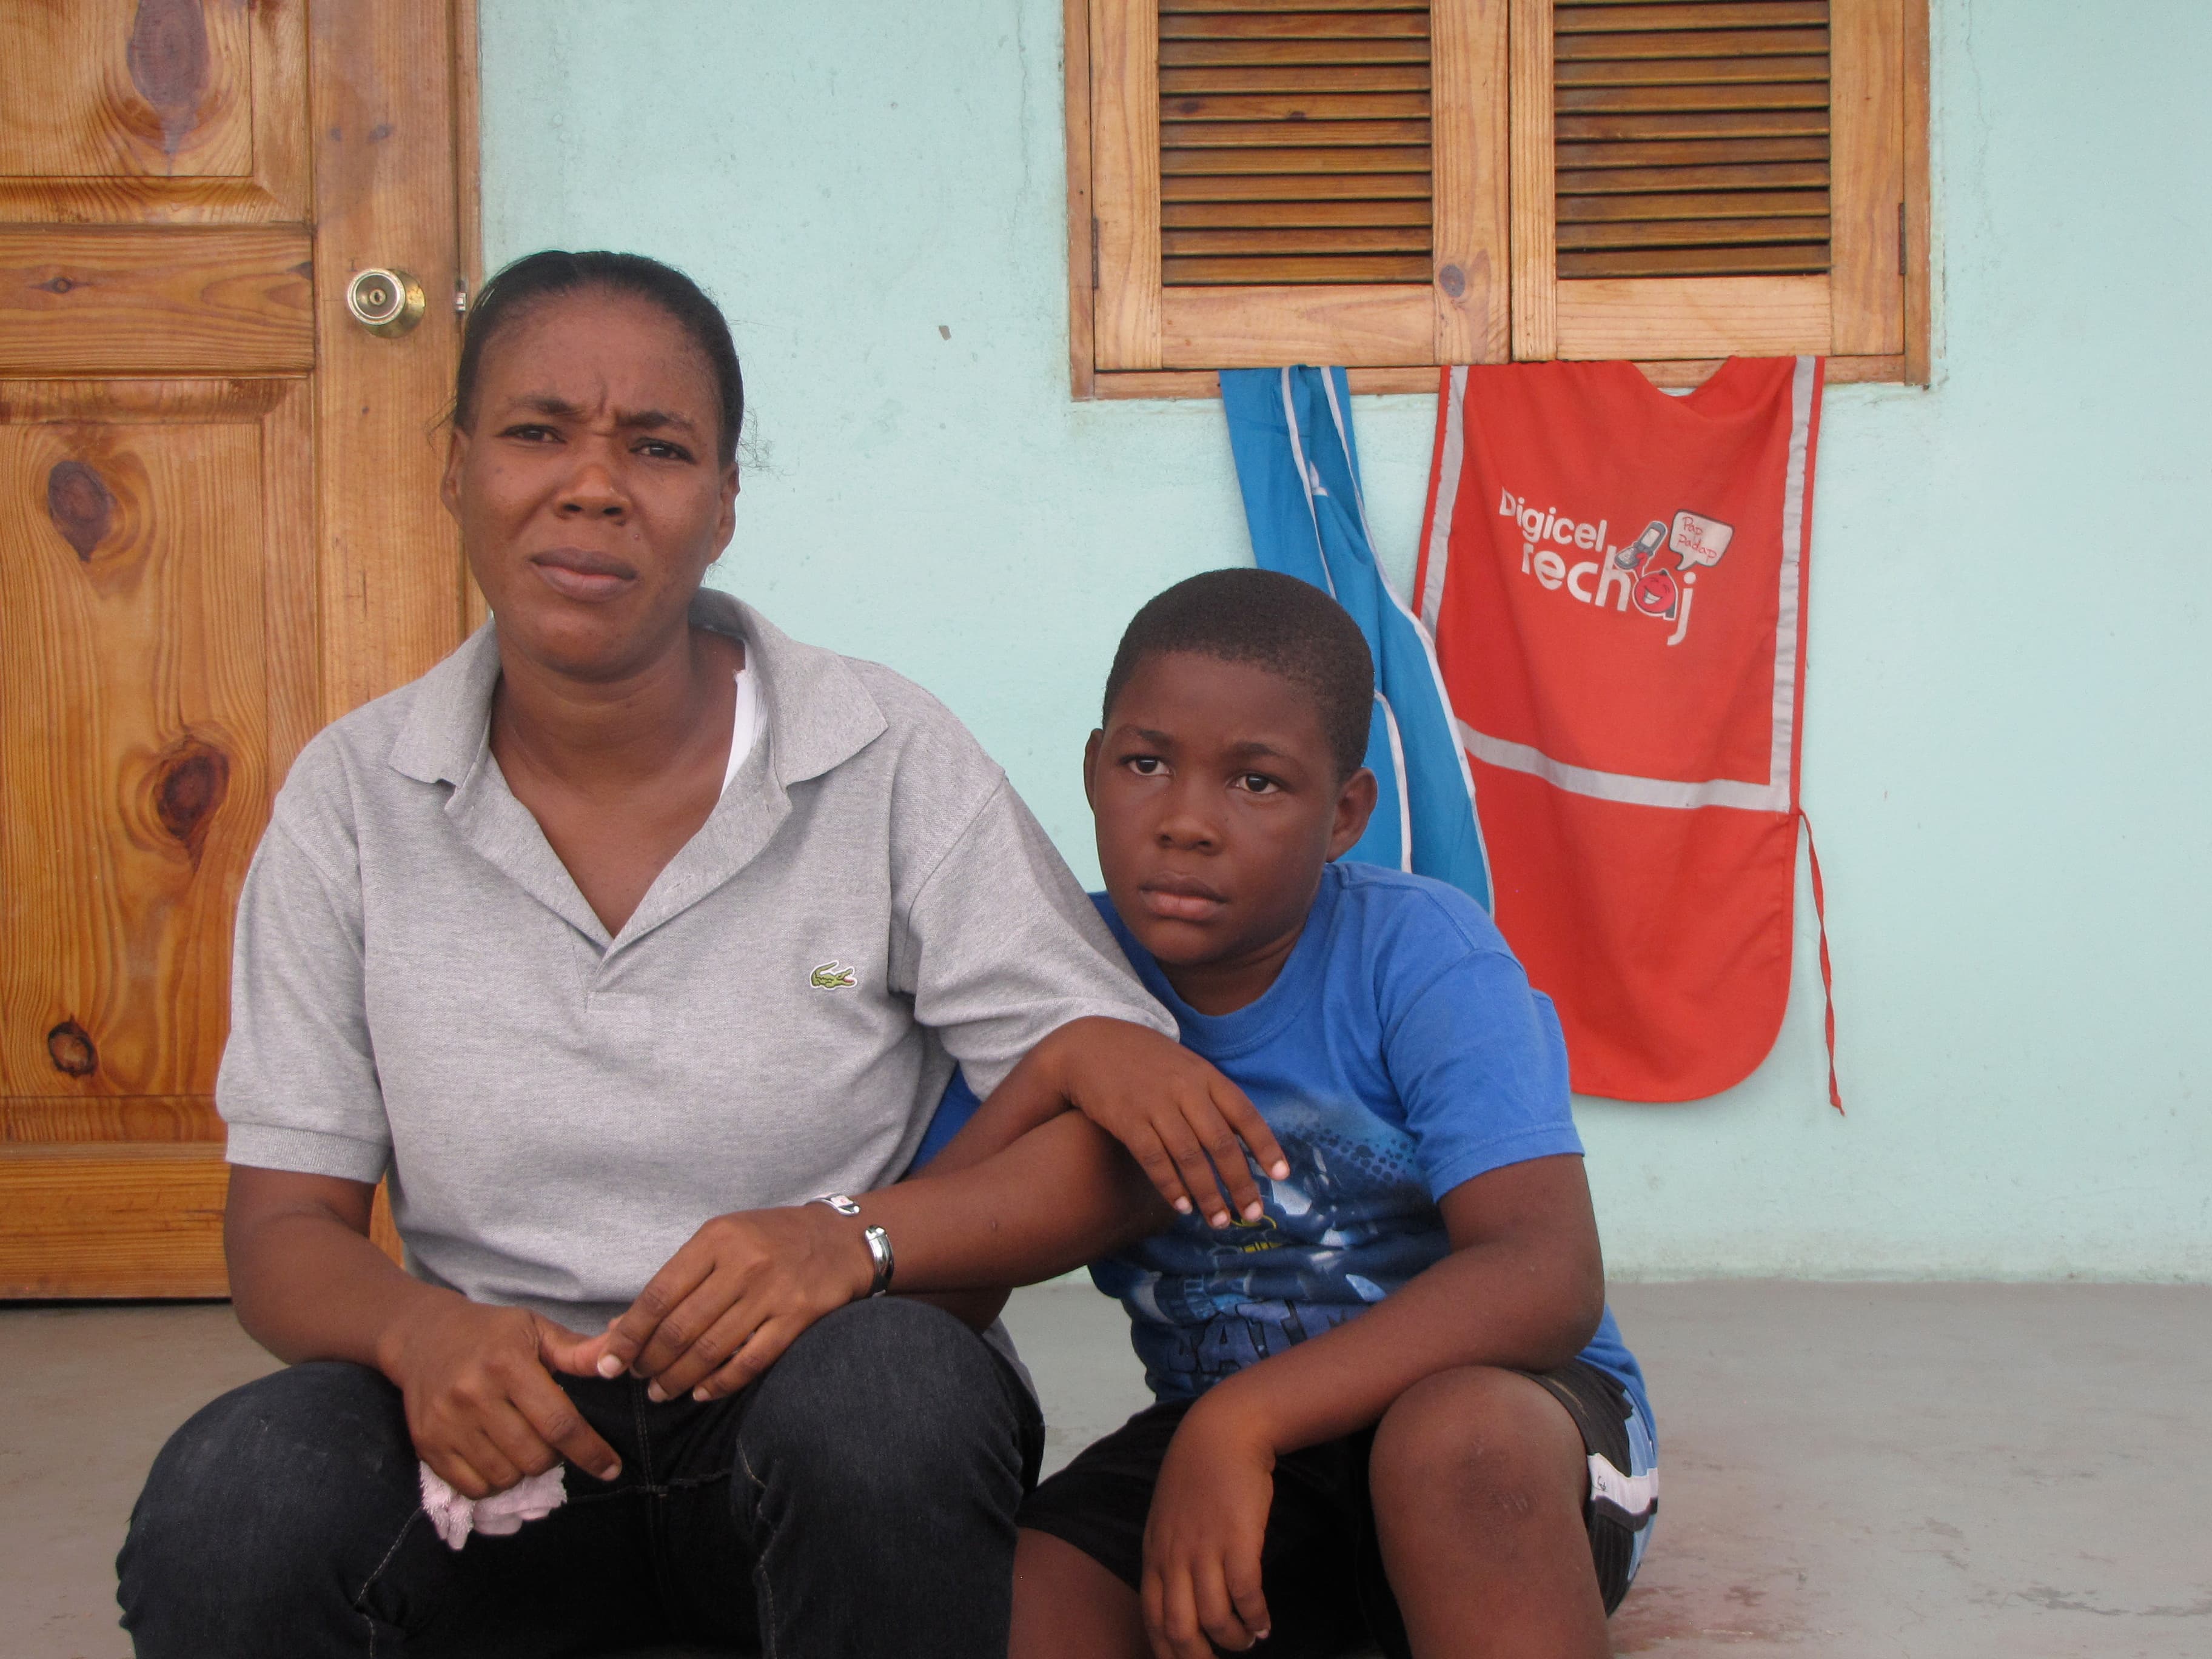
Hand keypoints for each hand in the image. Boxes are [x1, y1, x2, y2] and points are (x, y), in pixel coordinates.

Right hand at [379, 1295, 619, 1498]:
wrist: (422, 1335)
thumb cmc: (490, 1332)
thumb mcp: (535, 1329)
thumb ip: (577, 1351)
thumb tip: (616, 1363)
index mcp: (507, 1364)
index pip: (559, 1423)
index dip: (590, 1451)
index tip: (611, 1468)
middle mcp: (474, 1396)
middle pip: (534, 1457)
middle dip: (555, 1457)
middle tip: (552, 1437)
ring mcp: (447, 1424)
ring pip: (506, 1476)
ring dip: (525, 1470)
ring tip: (524, 1443)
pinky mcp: (427, 1444)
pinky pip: (473, 1487)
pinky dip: (494, 1482)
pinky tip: (499, 1457)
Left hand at [592, 1206, 872, 1402]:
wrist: (840, 1239)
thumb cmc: (770, 1241)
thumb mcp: (722, 1240)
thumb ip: (676, 1280)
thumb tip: (619, 1329)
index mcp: (716, 1238)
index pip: (658, 1295)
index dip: (628, 1335)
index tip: (610, 1363)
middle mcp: (743, 1263)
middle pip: (680, 1327)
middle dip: (651, 1362)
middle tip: (639, 1379)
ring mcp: (772, 1292)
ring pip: (711, 1349)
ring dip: (679, 1378)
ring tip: (662, 1391)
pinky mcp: (797, 1318)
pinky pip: (750, 1361)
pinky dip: (721, 1383)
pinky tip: (703, 1392)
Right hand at [1049, 1018, 1288, 1228]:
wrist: (1090, 1046)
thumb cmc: (1145, 1062)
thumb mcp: (1185, 1067)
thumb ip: (1212, 1097)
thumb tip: (1243, 1139)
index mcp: (1206, 1075)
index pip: (1245, 1114)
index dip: (1266, 1147)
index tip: (1282, 1177)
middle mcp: (1185, 1089)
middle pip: (1221, 1143)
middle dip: (1240, 1183)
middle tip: (1251, 1214)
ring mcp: (1156, 1104)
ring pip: (1190, 1157)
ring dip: (1208, 1194)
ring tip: (1219, 1221)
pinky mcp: (1127, 1119)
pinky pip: (1154, 1159)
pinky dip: (1170, 1185)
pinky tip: (1182, 1206)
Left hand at [1141, 1395, 1278, 1657]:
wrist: (1222, 1432)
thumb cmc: (1197, 1475)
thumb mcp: (1167, 1518)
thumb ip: (1168, 1556)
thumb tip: (1178, 1597)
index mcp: (1154, 1554)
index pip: (1152, 1619)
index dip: (1167, 1652)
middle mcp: (1174, 1558)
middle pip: (1179, 1628)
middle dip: (1198, 1658)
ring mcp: (1205, 1549)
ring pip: (1214, 1619)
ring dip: (1233, 1639)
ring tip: (1248, 1640)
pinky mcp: (1238, 1540)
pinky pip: (1246, 1595)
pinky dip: (1255, 1617)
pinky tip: (1264, 1622)